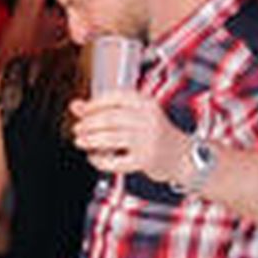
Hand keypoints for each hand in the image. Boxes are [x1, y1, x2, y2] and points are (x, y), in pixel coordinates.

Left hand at [69, 92, 187, 182]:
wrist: (183, 156)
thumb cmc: (155, 133)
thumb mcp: (135, 116)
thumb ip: (106, 109)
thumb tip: (74, 105)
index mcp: (146, 103)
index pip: (115, 97)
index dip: (94, 104)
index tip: (82, 111)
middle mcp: (148, 119)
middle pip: (109, 118)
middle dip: (88, 124)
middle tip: (77, 129)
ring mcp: (147, 140)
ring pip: (110, 138)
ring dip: (90, 140)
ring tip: (80, 141)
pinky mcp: (145, 160)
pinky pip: (116, 161)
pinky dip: (100, 160)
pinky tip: (94, 157)